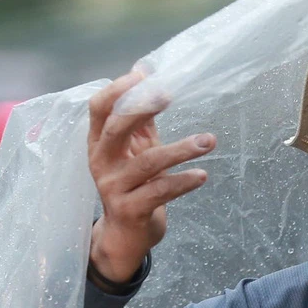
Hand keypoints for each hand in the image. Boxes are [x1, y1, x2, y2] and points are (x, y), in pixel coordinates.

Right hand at [87, 70, 212, 284]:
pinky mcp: (131, 209)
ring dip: (181, 150)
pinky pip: (160, 191)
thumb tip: (145, 72)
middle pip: (116, 129)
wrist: (126, 234)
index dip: (118, 90)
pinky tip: (202, 175)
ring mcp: (114, 187)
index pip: (98, 109)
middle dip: (142, 109)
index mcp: (99, 143)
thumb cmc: (135, 184)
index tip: (143, 75)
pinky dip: (184, 181)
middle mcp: (101, 162)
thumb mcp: (136, 149)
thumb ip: (141, 117)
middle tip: (168, 96)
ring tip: (209, 141)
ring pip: (148, 163)